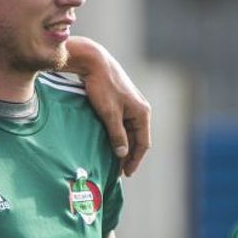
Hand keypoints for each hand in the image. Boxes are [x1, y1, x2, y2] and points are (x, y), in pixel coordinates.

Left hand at [71, 43, 151, 175]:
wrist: (93, 62)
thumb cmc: (102, 87)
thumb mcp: (109, 114)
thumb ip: (117, 135)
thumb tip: (122, 154)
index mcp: (142, 112)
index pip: (143, 143)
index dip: (135, 160)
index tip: (126, 174)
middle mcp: (140, 109)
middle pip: (137, 138)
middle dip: (129, 155)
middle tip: (118, 172)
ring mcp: (131, 104)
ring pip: (129, 131)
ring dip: (123, 146)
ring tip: (113, 161)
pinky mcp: (121, 101)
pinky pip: (123, 123)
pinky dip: (118, 135)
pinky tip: (109, 143)